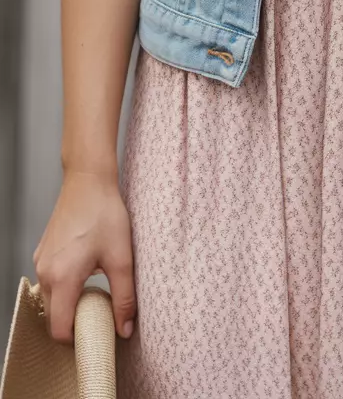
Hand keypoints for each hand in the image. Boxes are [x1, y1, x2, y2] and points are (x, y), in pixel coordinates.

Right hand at [33, 170, 135, 343]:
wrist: (88, 179)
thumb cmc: (104, 213)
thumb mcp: (122, 257)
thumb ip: (124, 297)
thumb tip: (124, 329)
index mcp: (62, 278)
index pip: (59, 330)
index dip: (77, 339)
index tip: (97, 334)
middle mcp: (45, 273)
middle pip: (53, 317)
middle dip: (75, 322)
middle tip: (101, 315)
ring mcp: (41, 261)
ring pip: (51, 299)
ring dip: (70, 303)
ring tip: (96, 291)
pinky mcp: (43, 252)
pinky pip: (50, 281)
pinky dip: (64, 287)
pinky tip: (86, 273)